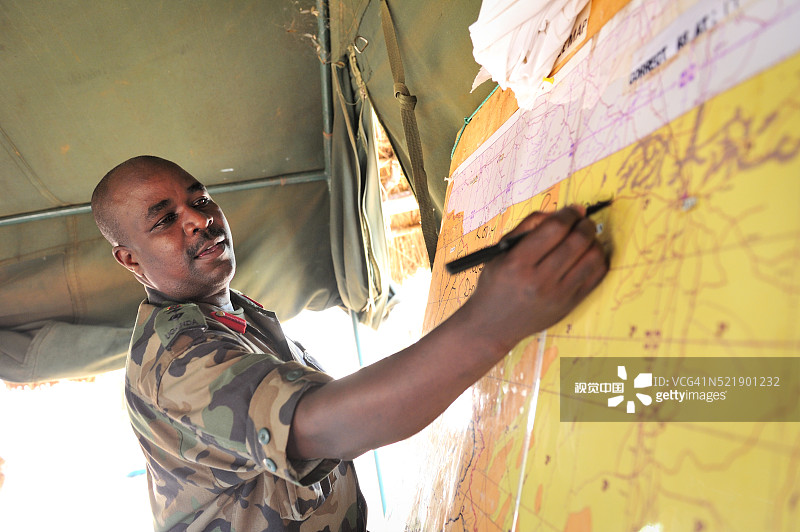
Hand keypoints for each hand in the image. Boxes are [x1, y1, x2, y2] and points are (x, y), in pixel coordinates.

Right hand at [462, 206, 607, 351]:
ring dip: (594, 241)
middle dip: (585, 224)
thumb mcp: (501, 251)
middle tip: (582, 221)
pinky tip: (588, 255)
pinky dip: (598, 260)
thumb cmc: (495, 284)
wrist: (492, 325)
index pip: (555, 228)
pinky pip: (597, 276)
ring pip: (593, 257)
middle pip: (577, 240)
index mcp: (517, 263)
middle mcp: (539, 280)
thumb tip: (563, 212)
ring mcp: (557, 295)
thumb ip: (528, 226)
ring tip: (585, 238)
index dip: (569, 213)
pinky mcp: (569, 305)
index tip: (572, 209)